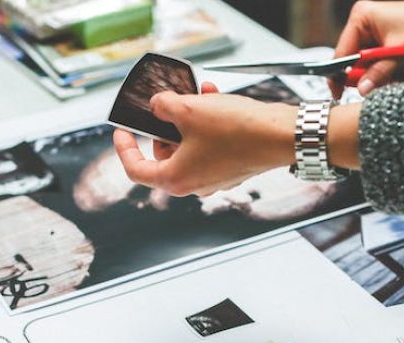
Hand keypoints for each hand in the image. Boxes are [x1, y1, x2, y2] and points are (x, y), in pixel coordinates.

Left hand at [113, 82, 294, 196]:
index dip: (124, 149)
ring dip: (189, 120)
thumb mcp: (189, 109)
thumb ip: (162, 106)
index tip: (122, 132)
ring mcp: (214, 178)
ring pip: (188, 146)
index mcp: (176, 179)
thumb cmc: (238, 131)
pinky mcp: (230, 168)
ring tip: (198, 96)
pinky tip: (214, 101)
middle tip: (168, 106)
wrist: (280, 135)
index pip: (136, 169)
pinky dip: (207, 125)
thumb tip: (158, 105)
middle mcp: (194, 185)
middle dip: (165, 126)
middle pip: (164, 155)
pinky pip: (209, 146)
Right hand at [332, 0, 403, 96]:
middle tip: (388, 79)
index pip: (342, 52)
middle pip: (355, 62)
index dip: (339, 74)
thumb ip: (380, 72)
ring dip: (386, 75)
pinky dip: (393, 72)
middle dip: (372, 75)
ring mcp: (374, 36)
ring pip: (370, 68)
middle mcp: (365, 26)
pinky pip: (381, 67)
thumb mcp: (401, 51)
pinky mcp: (384, 46)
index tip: (339, 92)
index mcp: (362, 19)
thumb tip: (362, 88)